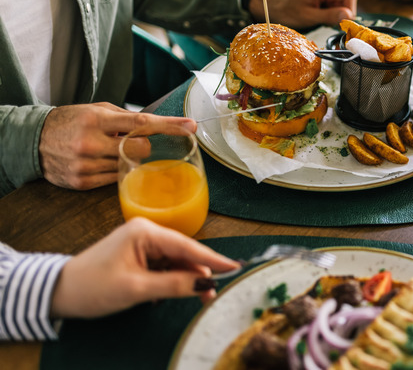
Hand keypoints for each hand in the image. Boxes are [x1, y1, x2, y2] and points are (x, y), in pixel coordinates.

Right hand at [39, 102, 196, 190]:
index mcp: (97, 119)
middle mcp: (91, 142)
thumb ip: (126, 118)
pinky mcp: (82, 182)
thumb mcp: (97, 110)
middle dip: (143, 147)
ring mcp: (86, 165)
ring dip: (126, 159)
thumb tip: (157, 125)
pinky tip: (100, 162)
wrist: (33, 140)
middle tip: (129, 142)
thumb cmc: (72, 121)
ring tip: (106, 150)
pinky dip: (115, 171)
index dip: (170, 125)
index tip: (191, 125)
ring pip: (129, 166)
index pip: (142, 123)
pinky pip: (115, 180)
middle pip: (141, 150)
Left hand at [50, 218, 239, 318]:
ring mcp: (143, 243)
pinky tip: (173, 293)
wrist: (59, 292)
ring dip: (187, 280)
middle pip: (185, 253)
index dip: (213, 260)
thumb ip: (173, 285)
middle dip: (200, 274)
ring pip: (177, 261)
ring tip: (197, 299)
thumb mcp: (135, 289)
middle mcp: (147, 232)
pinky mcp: (140, 255)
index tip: (235, 268)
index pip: (187, 246)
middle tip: (212, 296)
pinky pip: (166, 266)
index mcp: (145, 232)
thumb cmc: (91, 287)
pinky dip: (173, 280)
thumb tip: (205, 284)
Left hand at [251, 0, 356, 27]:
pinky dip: (330, 13)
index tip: (342, 23)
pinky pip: (333, 4)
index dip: (350, 11)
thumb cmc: (287, 10)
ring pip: (341, 4)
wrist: (272, 6)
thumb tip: (348, 16)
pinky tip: (319, 17)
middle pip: (347, 0)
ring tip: (320, 19)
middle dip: (341, 14)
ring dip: (335, 14)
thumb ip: (330, 16)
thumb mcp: (309, 16)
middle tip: (328, 23)